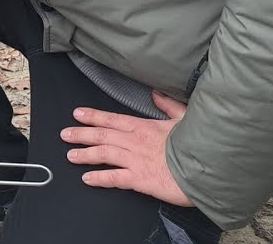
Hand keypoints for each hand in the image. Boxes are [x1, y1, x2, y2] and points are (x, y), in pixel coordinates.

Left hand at [61, 91, 193, 206]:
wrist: (207, 167)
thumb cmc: (199, 144)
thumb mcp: (185, 118)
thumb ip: (169, 105)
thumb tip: (157, 93)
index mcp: (144, 126)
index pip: (112, 119)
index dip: (93, 116)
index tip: (78, 114)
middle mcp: (135, 142)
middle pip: (102, 135)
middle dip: (81, 134)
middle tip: (65, 134)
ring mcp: (135, 160)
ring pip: (103, 154)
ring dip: (84, 155)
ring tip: (70, 155)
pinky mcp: (140, 179)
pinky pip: (114, 178)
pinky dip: (98, 178)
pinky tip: (87, 179)